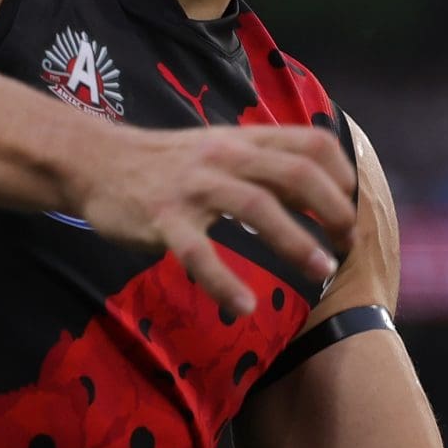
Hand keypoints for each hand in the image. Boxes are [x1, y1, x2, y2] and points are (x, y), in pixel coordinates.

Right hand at [67, 122, 357, 313]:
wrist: (96, 161)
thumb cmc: (163, 162)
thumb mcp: (217, 148)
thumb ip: (259, 163)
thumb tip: (312, 186)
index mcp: (242, 140)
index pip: (309, 142)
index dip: (341, 175)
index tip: (351, 209)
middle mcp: (225, 156)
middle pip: (295, 173)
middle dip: (332, 209)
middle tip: (347, 244)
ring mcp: (194, 186)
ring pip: (257, 207)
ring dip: (296, 241)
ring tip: (321, 270)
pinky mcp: (163, 219)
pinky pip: (199, 254)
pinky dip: (224, 282)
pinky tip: (243, 307)